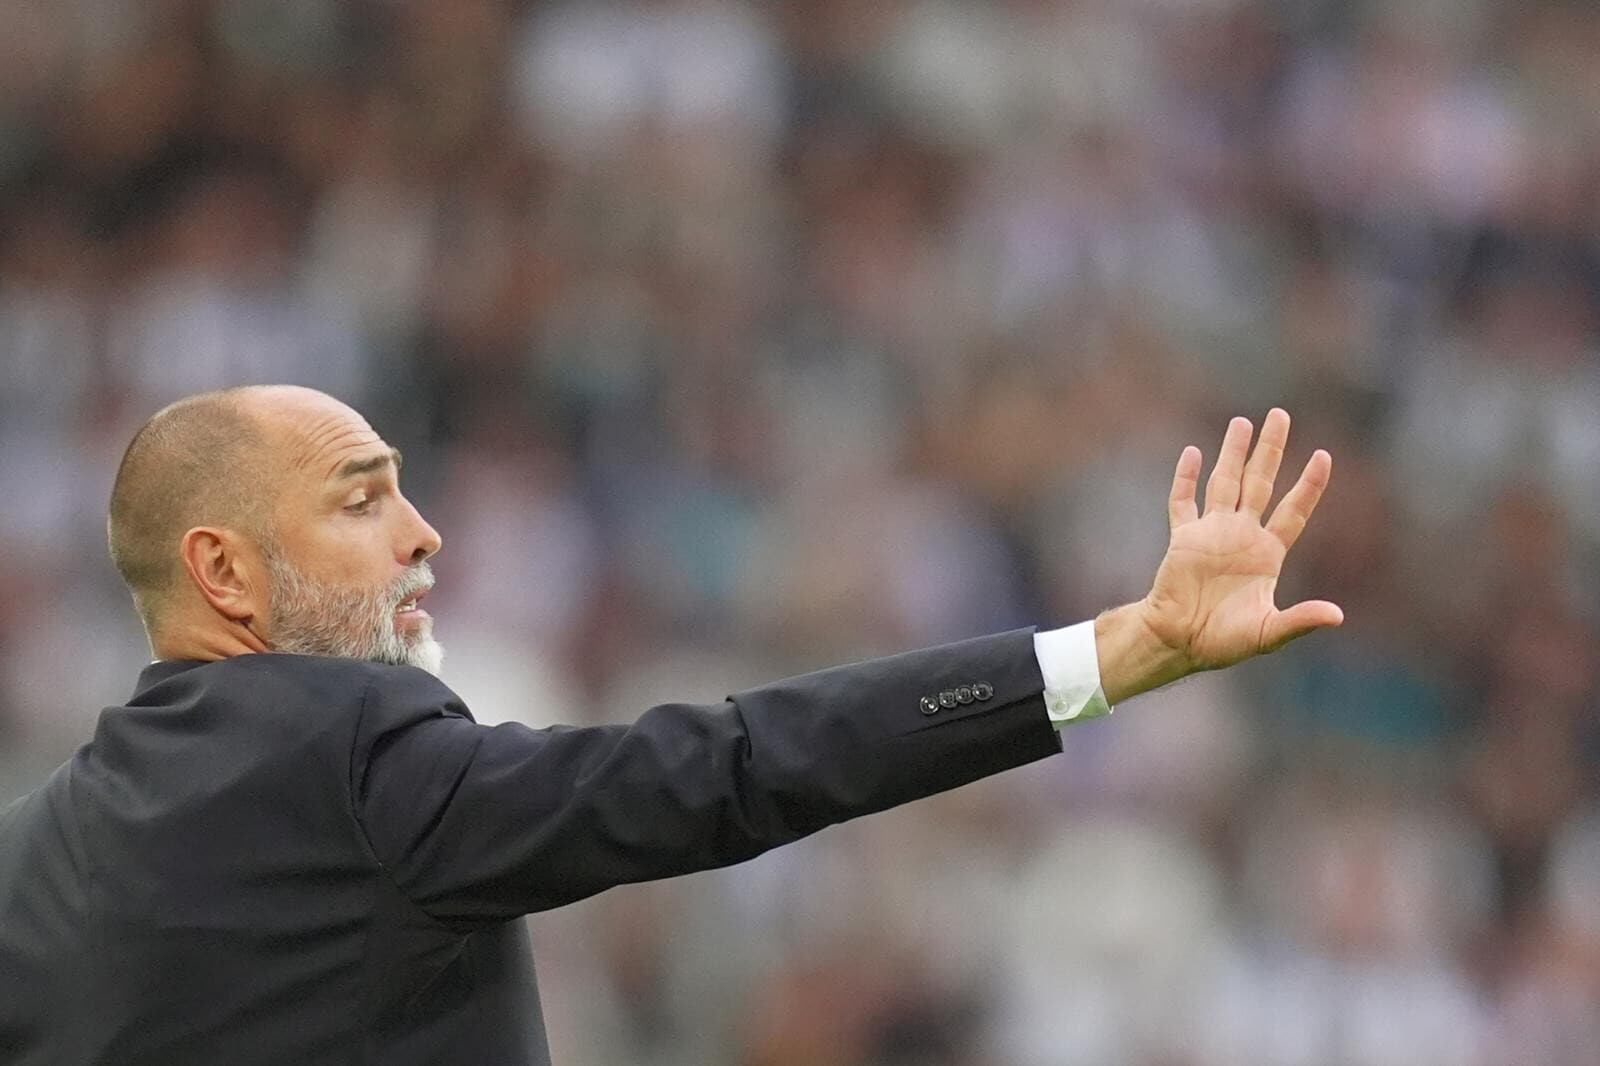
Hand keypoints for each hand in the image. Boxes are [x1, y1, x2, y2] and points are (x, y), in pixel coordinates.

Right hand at [1096, 409, 1342, 703]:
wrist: (1179, 642)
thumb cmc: (1224, 642)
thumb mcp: (1268, 633)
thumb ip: (1300, 621)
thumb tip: (1337, 616)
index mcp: (1267, 554)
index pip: (1293, 511)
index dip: (1309, 485)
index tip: (1323, 456)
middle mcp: (1242, 536)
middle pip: (1260, 482)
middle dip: (1270, 450)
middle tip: (1280, 414)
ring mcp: (1212, 534)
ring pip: (1225, 483)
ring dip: (1232, 453)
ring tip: (1242, 422)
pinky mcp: (1184, 538)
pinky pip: (1184, 502)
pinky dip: (1187, 478)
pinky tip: (1194, 453)